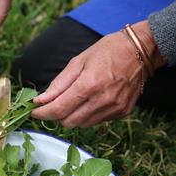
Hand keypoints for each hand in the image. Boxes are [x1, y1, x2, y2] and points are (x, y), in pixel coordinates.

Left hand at [32, 21, 164, 127]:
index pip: (59, 109)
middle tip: (53, 104)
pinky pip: (96, 121)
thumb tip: (40, 100)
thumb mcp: (78, 62)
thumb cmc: (107, 51)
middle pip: (68, 122)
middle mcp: (102, 100)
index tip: (34, 112)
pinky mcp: (122, 112)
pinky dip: (87, 115)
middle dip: (56, 115)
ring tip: (74, 100)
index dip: (43, 113)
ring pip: (82, 125)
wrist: (141, 50)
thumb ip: (58, 84)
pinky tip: (90, 101)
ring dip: (71, 116)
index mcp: (89, 84)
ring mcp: (114, 108)